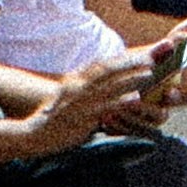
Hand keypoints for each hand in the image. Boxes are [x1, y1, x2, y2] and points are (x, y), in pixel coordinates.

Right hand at [33, 53, 167, 145]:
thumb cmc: (54, 118)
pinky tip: (136, 98)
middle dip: (131, 62)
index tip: (143, 52)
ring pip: (110, 86)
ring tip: (150, 72)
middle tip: (152, 55)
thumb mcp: (69, 97)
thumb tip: (105, 84)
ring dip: (131, 77)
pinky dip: (121, 101)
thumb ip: (86, 89)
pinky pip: (105, 108)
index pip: (104, 65)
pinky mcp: (82, 118)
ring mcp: (81, 102)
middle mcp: (79, 86)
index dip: (124, 58)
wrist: (33, 135)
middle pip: (109, 70)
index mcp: (77, 80)